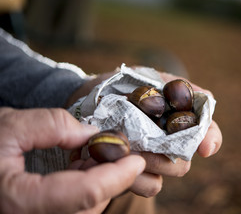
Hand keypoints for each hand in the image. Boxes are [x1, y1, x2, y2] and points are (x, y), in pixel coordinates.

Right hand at [0, 108, 144, 213]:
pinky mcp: (37, 213)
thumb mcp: (9, 125)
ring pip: (84, 209)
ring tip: (97, 155)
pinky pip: (73, 207)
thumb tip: (92, 135)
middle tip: (120, 151)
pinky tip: (83, 166)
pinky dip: (86, 187)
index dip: (117, 176)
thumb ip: (51, 125)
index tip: (137, 159)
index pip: (85, 194)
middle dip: (112, 178)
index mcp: (19, 201)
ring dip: (100, 182)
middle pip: (89, 204)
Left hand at [65, 68, 221, 197]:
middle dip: (168, 154)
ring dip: (150, 164)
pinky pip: (148, 186)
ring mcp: (154, 161)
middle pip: (185, 160)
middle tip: (143, 142)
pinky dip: (134, 177)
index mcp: (180, 119)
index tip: (203, 148)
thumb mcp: (149, 77)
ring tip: (125, 149)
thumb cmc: (123, 85)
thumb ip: (177, 85)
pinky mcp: (135, 174)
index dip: (211, 139)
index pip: (207, 132)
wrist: (89, 97)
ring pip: (167, 175)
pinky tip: (115, 160)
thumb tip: (207, 99)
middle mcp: (171, 143)